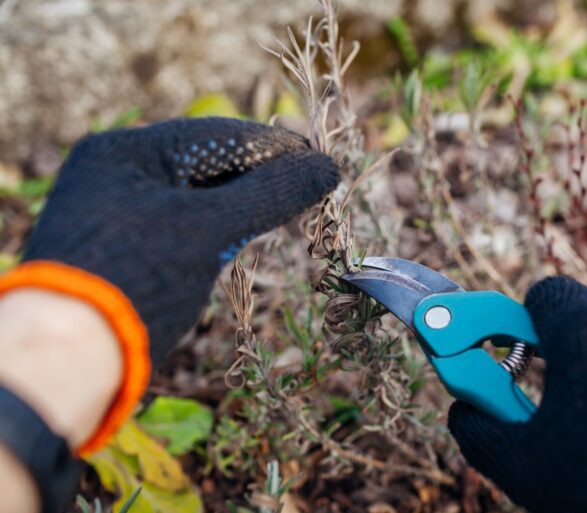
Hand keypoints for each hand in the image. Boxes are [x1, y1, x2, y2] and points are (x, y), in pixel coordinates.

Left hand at [23, 117, 339, 362]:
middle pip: (206, 163)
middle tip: (311, 186)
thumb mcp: (209, 229)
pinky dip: (218, 225)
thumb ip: (271, 194)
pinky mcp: (125, 245)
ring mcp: (118, 209)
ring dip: (242, 201)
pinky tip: (246, 232)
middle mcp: (117, 171)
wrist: (67, 357)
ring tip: (288, 208)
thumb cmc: (138, 279)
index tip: (321, 160)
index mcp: (125, 151)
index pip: (217, 136)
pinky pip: (183, 222)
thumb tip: (328, 168)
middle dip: (259, 175)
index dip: (275, 148)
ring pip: (197, 194)